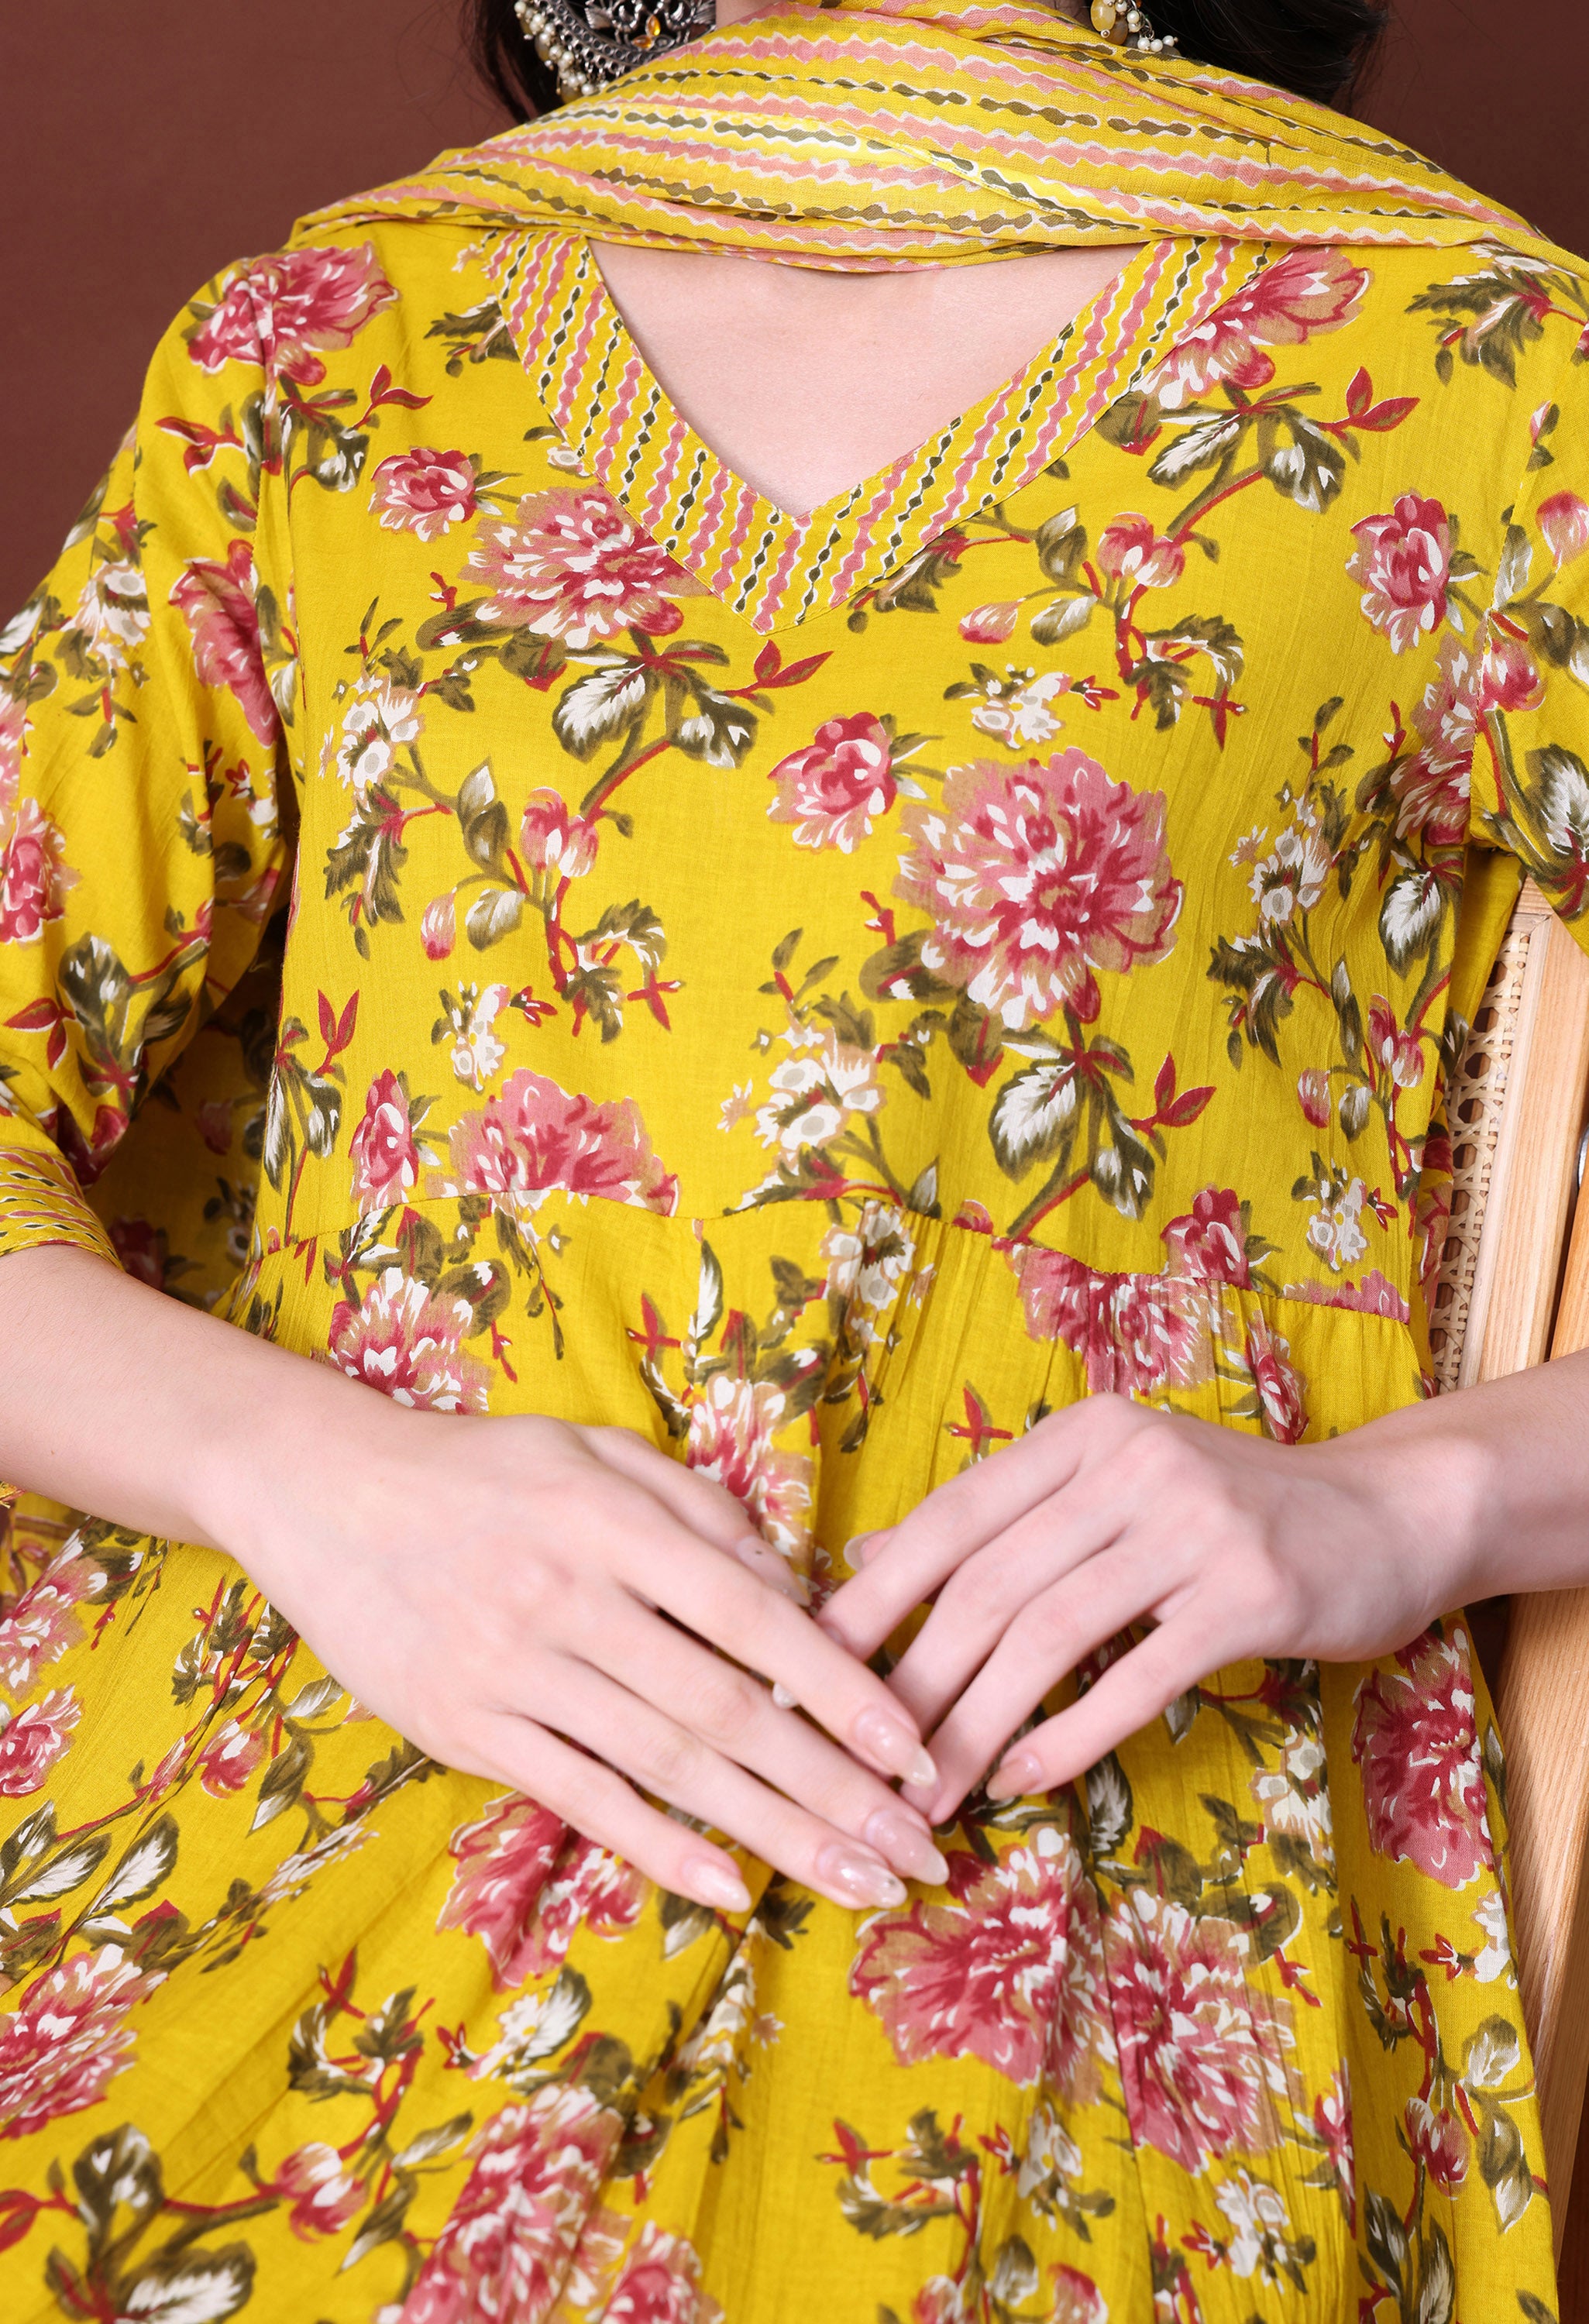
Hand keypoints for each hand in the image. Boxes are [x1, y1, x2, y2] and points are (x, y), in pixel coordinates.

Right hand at [234, 1405, 945, 1913]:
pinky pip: (581, 1797)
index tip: (915, 1749)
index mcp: (613, 1523)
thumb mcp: (596, 1451)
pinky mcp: (466, 1728)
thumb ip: (700, 1509)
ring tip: (855, 1882)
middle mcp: (569, 1599)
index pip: (753, 1618)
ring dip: (773, 1832)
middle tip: (920, 1851)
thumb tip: (796, 1590)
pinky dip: (661, 1847)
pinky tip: (734, 1889)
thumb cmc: (482, 1470)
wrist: (324, 1492)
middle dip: (834, 1788)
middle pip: (725, 1710)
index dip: (841, 1689)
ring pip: (666, 1765)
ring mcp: (513, 1670)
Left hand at [818, 1394, 1463, 1822]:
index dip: (871, 1602)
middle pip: (988, 1586)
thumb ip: (1000, 1520)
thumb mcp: (1111, 1488)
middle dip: (912, 1684)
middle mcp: (1129, 1464)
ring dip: (975, 1727)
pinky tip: (1021, 1779)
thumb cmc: (1231, 1511)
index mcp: (1081, 1437)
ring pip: (1048, 1637)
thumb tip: (866, 1558)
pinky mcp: (1250, 1594)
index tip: (807, 1674)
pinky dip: (1068, 1736)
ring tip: (928, 1793)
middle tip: (859, 1764)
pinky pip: (1136, 1678)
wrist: (1388, 1513)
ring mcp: (1193, 1525)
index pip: (949, 1522)